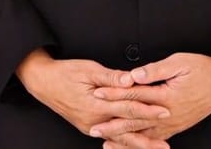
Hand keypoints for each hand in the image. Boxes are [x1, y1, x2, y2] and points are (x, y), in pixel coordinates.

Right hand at [15, 49, 169, 139]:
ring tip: (155, 148)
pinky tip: (134, 145)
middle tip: (167, 142)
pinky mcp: (88, 127)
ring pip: (119, 138)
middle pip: (126, 130)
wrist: (43, 83)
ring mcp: (90, 126)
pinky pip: (110, 136)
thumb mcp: (89, 69)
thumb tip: (130, 80)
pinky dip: (123, 142)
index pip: (128, 109)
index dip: (148, 110)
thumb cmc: (65, 73)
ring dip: (138, 144)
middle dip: (148, 135)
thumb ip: (111, 77)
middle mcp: (94, 120)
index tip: (165, 111)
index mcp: (96, 105)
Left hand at [91, 52, 210, 144]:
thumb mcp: (179, 62)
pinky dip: (141, 144)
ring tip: (107, 143)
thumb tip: (134, 75)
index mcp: (166, 96)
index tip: (98, 94)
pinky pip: (156, 139)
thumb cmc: (202, 70)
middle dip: (113, 125)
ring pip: (144, 134)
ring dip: (125, 139)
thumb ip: (154, 71)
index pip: (134, 96)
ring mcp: (173, 123)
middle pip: (135, 121)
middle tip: (95, 128)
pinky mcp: (176, 127)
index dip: (114, 95)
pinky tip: (131, 146)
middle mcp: (168, 113)